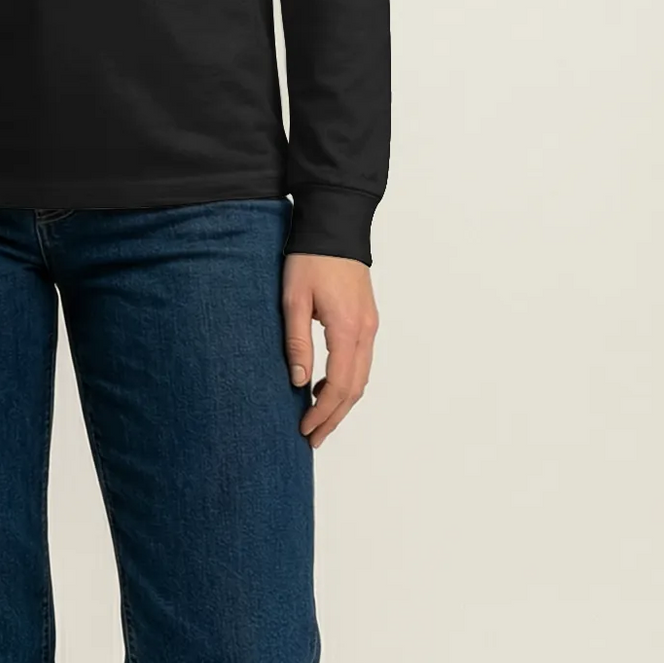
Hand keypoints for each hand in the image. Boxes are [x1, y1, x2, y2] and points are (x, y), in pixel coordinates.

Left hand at [280, 252, 377, 447]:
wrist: (335, 226)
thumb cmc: (311, 259)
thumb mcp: (293, 300)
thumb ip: (297, 342)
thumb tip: (299, 382)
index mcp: (347, 328)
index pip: (340, 385)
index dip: (324, 412)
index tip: (305, 428)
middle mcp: (365, 331)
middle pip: (355, 388)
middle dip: (334, 416)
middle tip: (312, 437)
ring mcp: (369, 325)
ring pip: (361, 377)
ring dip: (342, 401)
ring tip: (317, 418)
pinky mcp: (366, 319)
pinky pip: (361, 360)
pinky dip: (346, 381)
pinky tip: (324, 385)